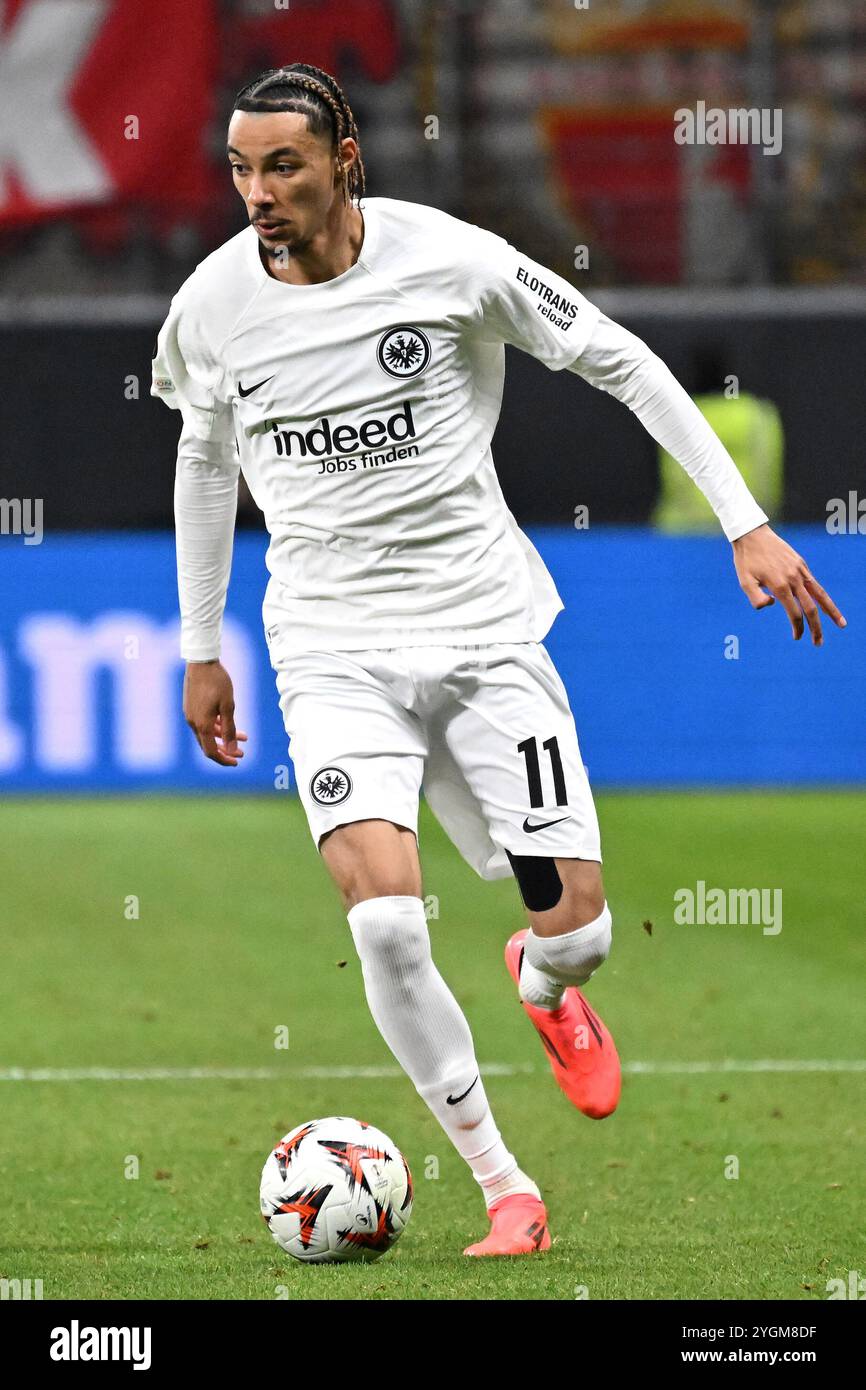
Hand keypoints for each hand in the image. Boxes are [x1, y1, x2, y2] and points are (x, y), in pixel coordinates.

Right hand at [183, 661, 247, 765]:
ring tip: (244, 737)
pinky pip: (204, 723)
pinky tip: (229, 724)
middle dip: (226, 750)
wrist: (201, 662)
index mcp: (202, 725)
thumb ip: (230, 730)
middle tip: (242, 753)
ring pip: (207, 734)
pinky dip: (216, 727)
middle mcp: (193, 723)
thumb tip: (233, 750)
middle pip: (208, 745)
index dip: (224, 759)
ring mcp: (190, 715)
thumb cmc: (217, 682)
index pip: (211, 752)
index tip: (238, 762)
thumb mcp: (228, 706)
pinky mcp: (191, 707)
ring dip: (224, 738)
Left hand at [732, 524, 846, 645]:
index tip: (797, 637)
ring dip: (831, 611)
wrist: (752, 534)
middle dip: (817, 628)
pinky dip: (821, 595)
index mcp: (780, 585)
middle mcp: (794, 578)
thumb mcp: (744, 581)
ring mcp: (800, 570)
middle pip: (811, 608)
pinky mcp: (801, 564)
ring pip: (820, 594)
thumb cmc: (746, 560)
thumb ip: (756, 598)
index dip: (797, 627)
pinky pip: (814, 583)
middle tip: (819, 643)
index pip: (795, 613)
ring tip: (841, 624)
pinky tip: (823, 604)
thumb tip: (772, 605)